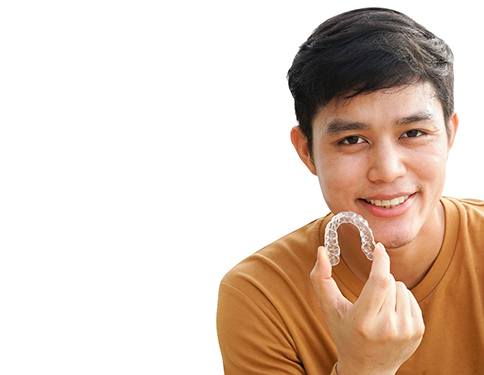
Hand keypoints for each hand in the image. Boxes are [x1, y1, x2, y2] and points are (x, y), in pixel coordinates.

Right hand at [310, 243, 424, 374]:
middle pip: (390, 281)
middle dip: (380, 277)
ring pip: (402, 288)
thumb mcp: (329, 308)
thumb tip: (321, 250)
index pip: (379, 282)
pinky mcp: (417, 332)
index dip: (381, 261)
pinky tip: (390, 313)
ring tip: (379, 306)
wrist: (368, 368)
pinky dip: (400, 299)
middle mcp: (386, 327)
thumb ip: (320, 278)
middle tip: (370, 291)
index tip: (379, 248)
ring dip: (391, 288)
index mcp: (363, 320)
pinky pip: (411, 298)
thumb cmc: (344, 333)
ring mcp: (405, 331)